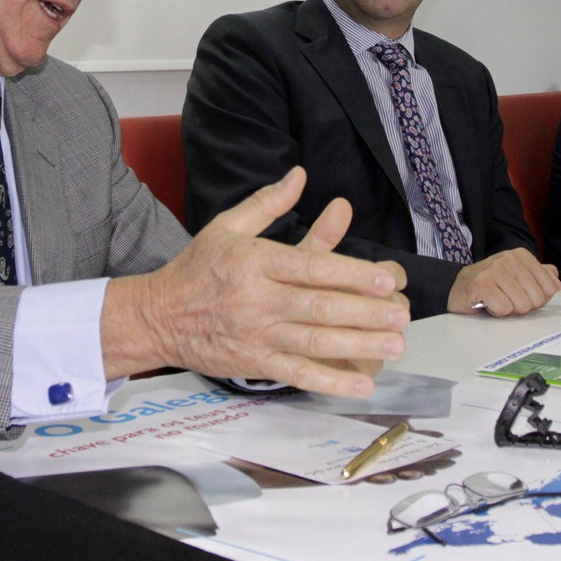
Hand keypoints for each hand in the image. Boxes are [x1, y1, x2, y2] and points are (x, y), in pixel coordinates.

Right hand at [102, 168, 408, 395]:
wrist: (157, 316)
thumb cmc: (198, 268)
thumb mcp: (227, 226)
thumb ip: (267, 203)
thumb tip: (301, 175)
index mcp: (255, 262)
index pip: (311, 267)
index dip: (352, 274)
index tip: (387, 279)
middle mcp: (257, 300)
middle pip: (319, 308)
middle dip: (365, 313)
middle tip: (403, 315)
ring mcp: (256, 335)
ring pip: (314, 343)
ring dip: (359, 346)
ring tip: (396, 346)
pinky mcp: (254, 364)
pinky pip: (298, 374)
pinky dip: (331, 382)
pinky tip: (363, 385)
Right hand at [446, 249, 560, 315]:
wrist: (457, 287)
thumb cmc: (489, 283)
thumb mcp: (516, 276)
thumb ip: (539, 276)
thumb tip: (555, 282)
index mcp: (521, 255)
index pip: (549, 288)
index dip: (537, 298)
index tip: (522, 293)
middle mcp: (509, 259)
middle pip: (536, 299)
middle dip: (523, 306)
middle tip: (507, 298)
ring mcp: (494, 270)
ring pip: (521, 306)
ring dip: (508, 309)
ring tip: (496, 300)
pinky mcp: (481, 284)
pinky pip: (503, 309)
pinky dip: (496, 312)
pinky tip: (487, 303)